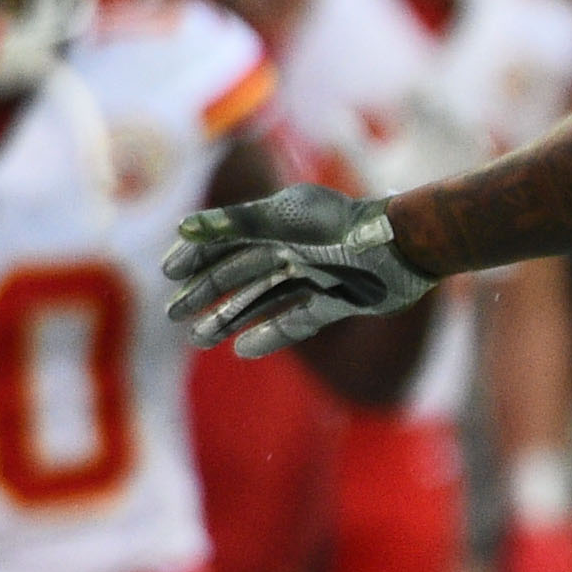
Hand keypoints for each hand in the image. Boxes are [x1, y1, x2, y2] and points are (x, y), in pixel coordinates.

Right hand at [164, 186, 436, 355]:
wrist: (401, 247)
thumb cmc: (340, 227)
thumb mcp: (281, 221)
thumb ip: (235, 223)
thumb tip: (184, 227)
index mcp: (282, 222)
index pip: (229, 237)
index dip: (198, 253)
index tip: (169, 274)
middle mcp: (297, 247)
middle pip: (241, 271)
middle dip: (206, 291)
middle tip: (173, 314)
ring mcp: (318, 274)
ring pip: (264, 298)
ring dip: (230, 316)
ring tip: (198, 337)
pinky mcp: (340, 300)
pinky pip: (298, 320)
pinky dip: (271, 334)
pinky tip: (243, 350)